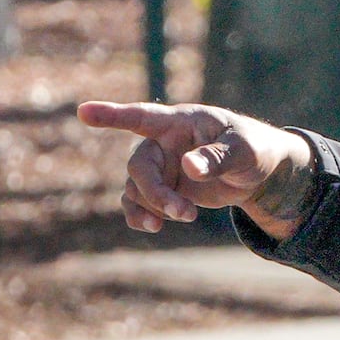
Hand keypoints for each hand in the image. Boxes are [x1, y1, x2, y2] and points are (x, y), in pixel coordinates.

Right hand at [75, 100, 315, 235]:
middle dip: (155, 192)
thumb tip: (187, 168)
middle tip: (185, 213)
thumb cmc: (252, 149)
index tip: (83, 112)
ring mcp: (160, 166)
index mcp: (181, 121)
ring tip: (188, 217)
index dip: (112, 115)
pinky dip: (141, 216)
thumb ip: (217, 157)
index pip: (142, 116)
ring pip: (136, 188)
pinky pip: (137, 203)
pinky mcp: (161, 188)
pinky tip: (154, 226)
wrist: (256, 172)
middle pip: (140, 165)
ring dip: (154, 207)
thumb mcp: (244, 151)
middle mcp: (163, 142)